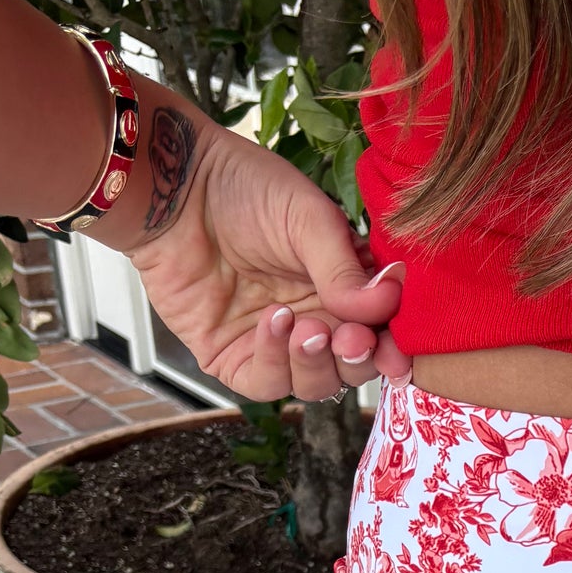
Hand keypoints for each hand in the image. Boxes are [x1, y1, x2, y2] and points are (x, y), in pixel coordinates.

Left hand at [106, 95, 411, 401]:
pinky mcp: (231, 354)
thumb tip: (387, 304)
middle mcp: (315, 318)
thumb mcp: (308, 220)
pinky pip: (265, 383)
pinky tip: (275, 322)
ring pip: (314, 384)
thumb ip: (346, 270)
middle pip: (352, 368)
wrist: (172, 188)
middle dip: (357, 360)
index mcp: (345, 288)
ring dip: (317, 363)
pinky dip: (277, 362)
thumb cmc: (242, 189)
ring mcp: (273, 342)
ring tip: (306, 326)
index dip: (394, 351)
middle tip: (350, 338)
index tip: (399, 357)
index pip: (382, 334)